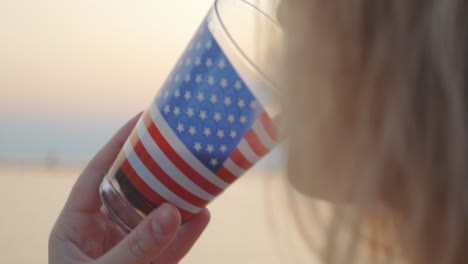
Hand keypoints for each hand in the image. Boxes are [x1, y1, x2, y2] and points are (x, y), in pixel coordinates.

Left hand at [49, 113, 210, 263]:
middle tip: (177, 143)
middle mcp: (104, 231)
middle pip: (132, 190)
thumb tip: (172, 212)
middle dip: (155, 169)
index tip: (140, 119)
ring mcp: (128, 249)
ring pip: (156, 217)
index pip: (98, 174)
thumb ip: (134, 247)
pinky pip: (171, 246)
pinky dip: (188, 233)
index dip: (117, 145)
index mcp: (77, 225)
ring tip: (200, 178)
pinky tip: (203, 215)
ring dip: (178, 199)